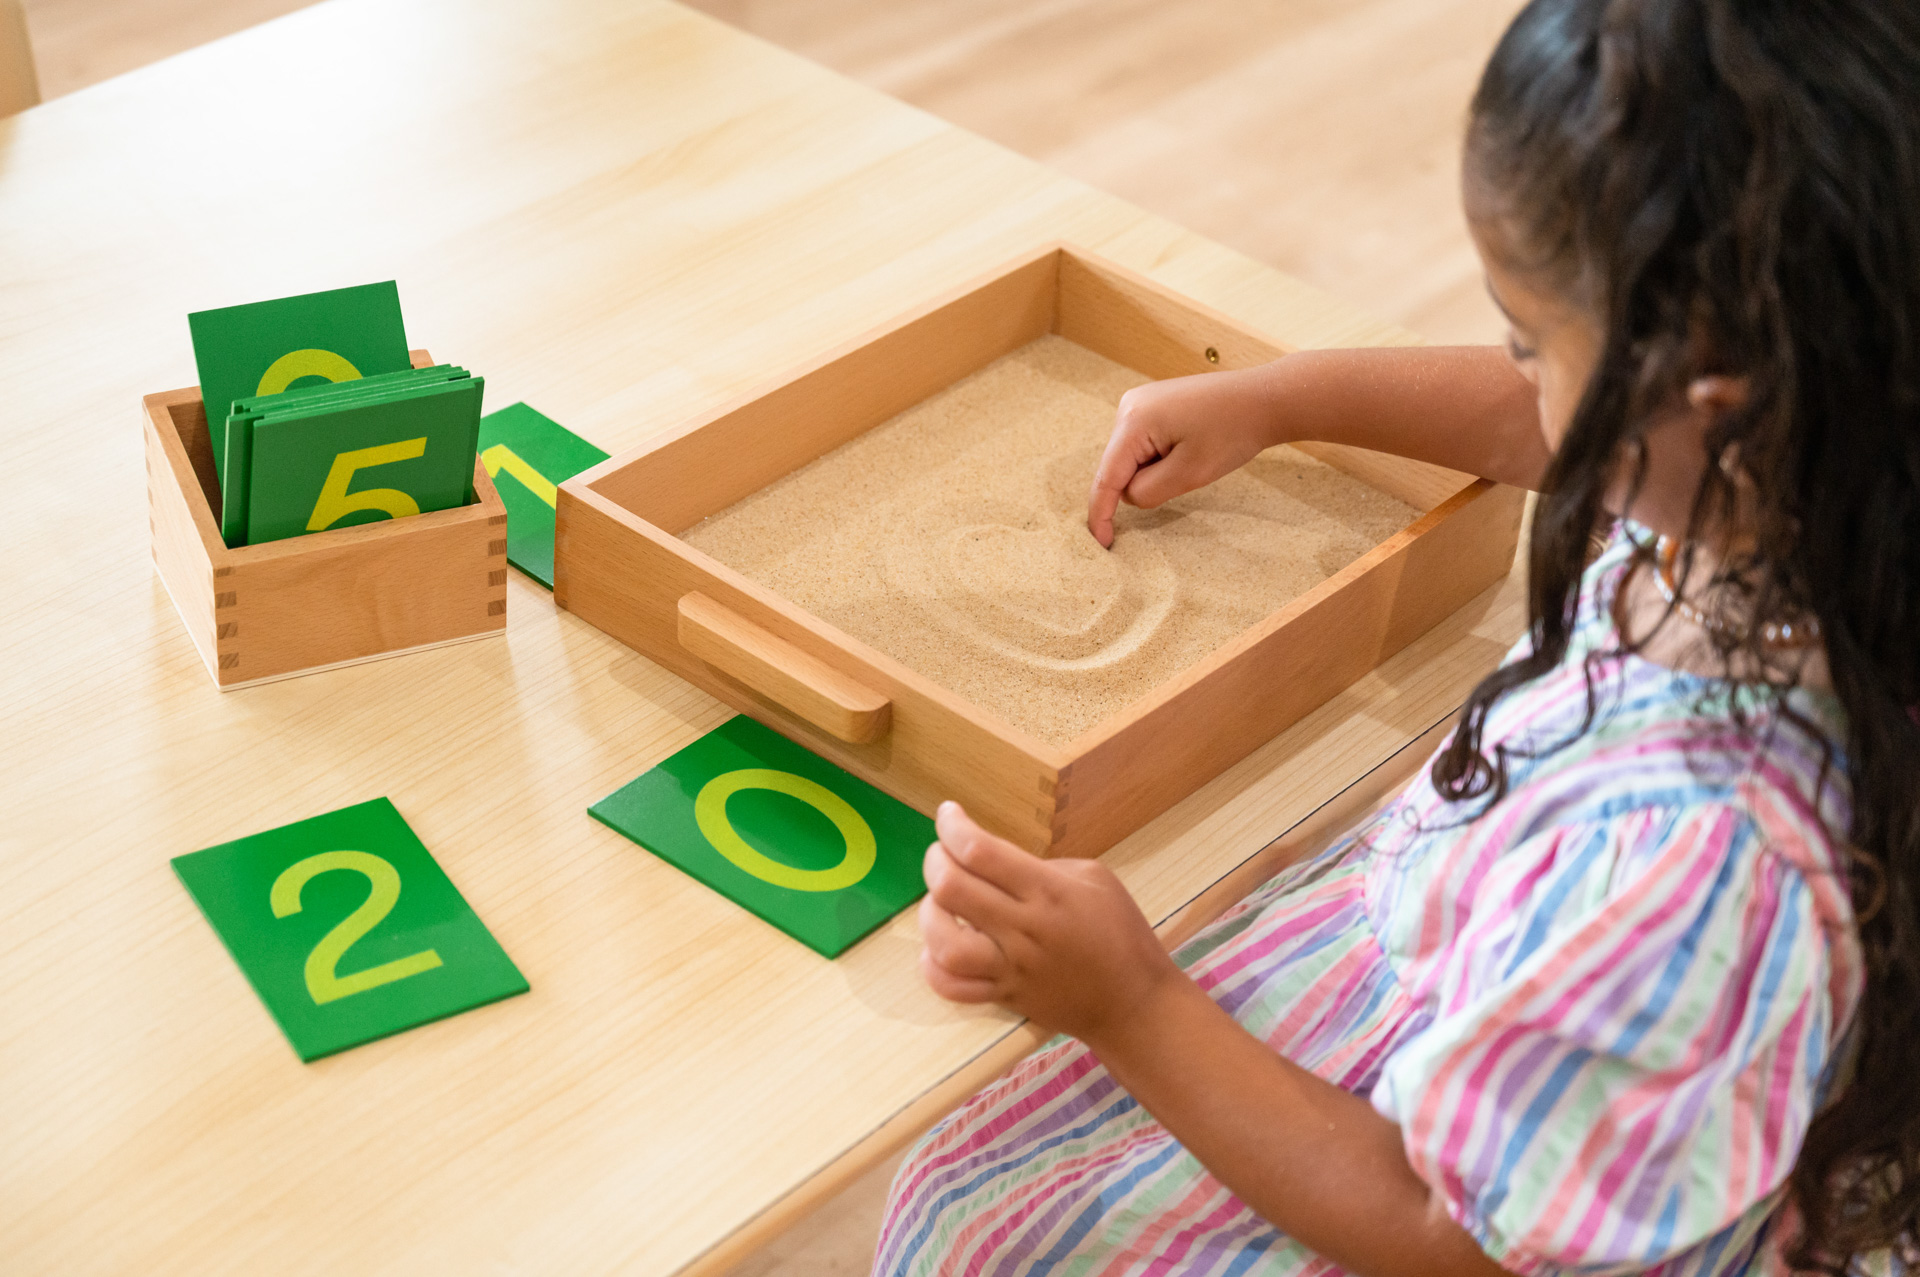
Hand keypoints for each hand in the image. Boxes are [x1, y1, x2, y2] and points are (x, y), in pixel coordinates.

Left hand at [917, 801, 1178, 1045]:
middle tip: (942, 853)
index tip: (948, 813)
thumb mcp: (1094, 879)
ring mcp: (1011, 968)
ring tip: (940, 902)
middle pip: (952, 889)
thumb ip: (1041, 867)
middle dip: (935, 860)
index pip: (981, 851)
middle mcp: (1023, 929)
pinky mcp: (1004, 997)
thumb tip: (996, 863)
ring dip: (930, 913)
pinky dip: (932, 965)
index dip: (953, 826)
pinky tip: (939, 947)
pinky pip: (952, 987)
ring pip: (945, 943)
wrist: (1134, 1002)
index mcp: (1048, 891)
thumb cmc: (1122, 932)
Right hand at [1086, 365, 1278, 547]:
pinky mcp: (1153, 406)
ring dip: (1156, 470)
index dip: (1100, 514)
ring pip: (1132, 459)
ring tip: (1194, 455)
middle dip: (1144, 483)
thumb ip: (1148, 492)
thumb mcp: (1189, 474)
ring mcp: (1140, 403)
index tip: (1103, 543)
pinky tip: (1189, 447)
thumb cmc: (1232, 432)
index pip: (1106, 478)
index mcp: (1133, 421)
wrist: (1263, 400)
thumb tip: (1128, 495)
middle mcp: (1129, 407)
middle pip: (1118, 468)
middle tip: (1188, 474)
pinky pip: (1143, 446)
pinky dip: (1160, 458)